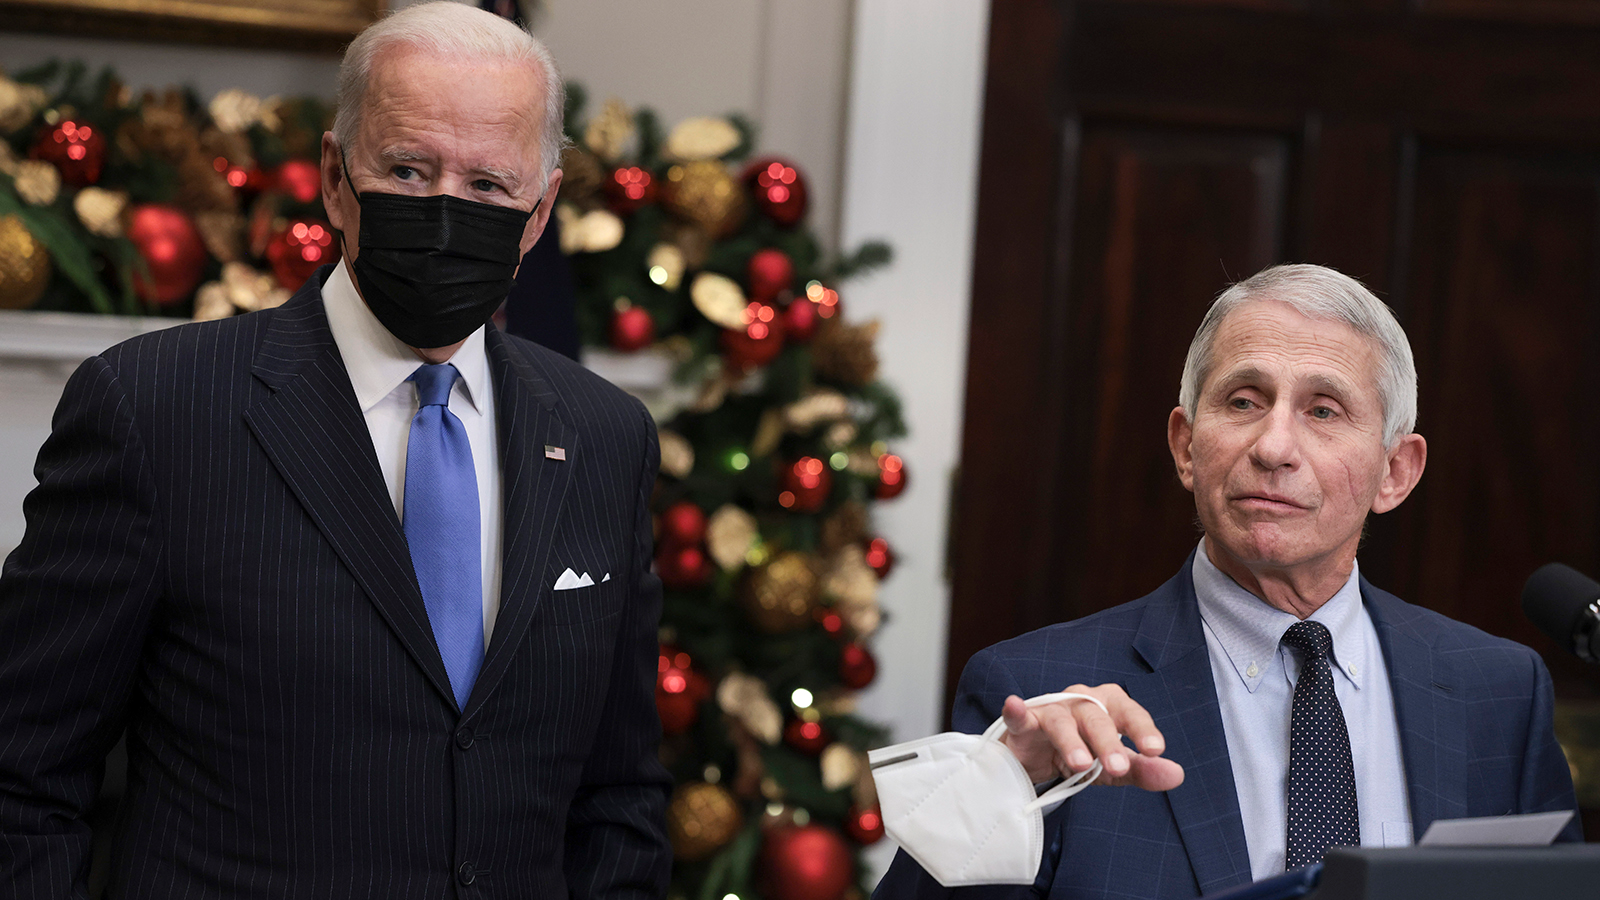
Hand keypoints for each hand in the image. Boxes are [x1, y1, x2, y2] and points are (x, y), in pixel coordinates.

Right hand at [999, 684, 1184, 791]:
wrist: (1037, 756)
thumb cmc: (1083, 752)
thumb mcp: (1114, 766)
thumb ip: (1142, 770)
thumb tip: (1176, 775)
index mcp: (1109, 705)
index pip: (1129, 713)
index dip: (1142, 730)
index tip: (1155, 750)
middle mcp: (1081, 701)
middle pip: (1097, 718)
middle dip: (1108, 742)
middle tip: (1118, 767)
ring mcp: (1051, 710)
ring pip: (1062, 722)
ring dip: (1071, 741)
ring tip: (1080, 764)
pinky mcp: (1024, 723)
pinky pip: (1021, 715)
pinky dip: (1017, 710)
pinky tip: (1015, 705)